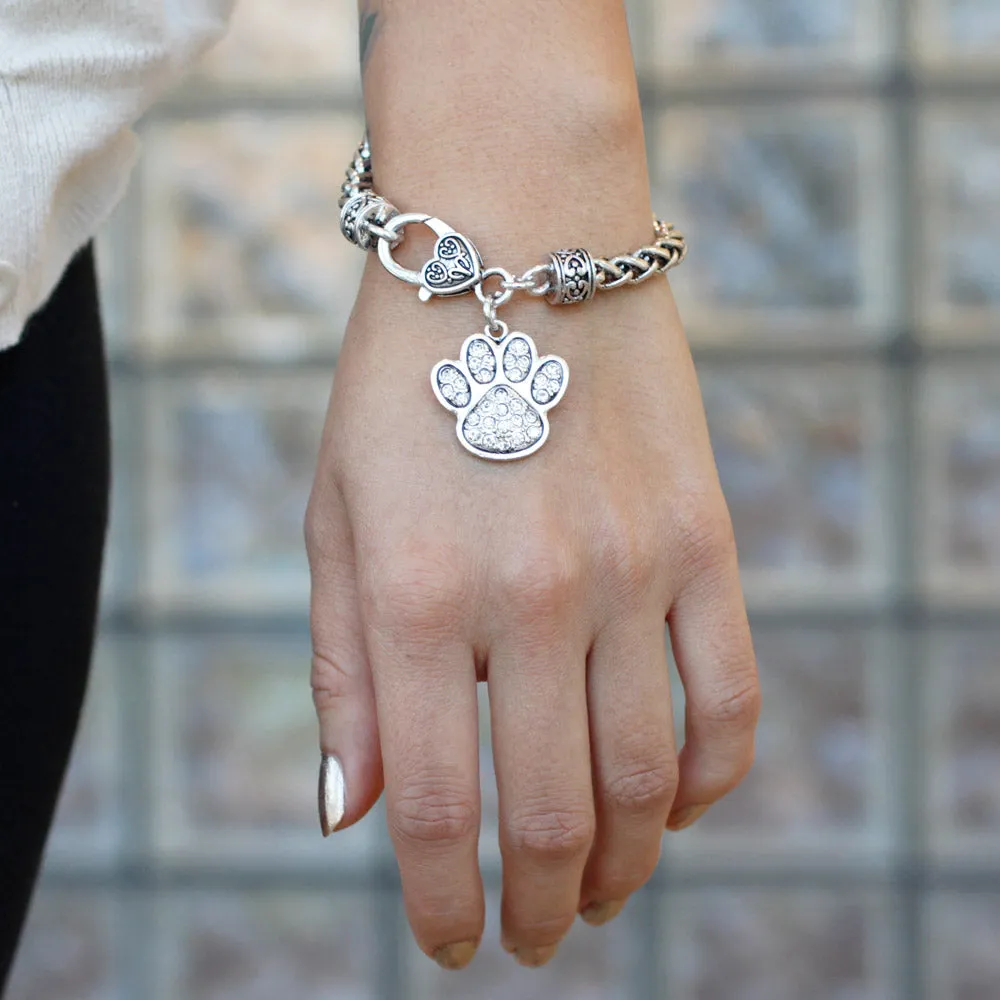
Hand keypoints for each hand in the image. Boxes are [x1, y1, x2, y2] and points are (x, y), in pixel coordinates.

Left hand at [306, 257, 759, 968]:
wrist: (517, 248)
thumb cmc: (403, 387)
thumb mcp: (335, 516)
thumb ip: (341, 671)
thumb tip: (351, 813)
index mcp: (414, 596)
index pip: (433, 807)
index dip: (439, 902)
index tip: (451, 942)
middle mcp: (528, 598)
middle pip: (552, 816)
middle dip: (541, 908)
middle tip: (534, 938)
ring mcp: (630, 570)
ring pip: (649, 780)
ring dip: (628, 866)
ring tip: (603, 895)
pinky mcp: (703, 542)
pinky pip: (730, 699)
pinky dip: (711, 781)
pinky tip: (679, 808)